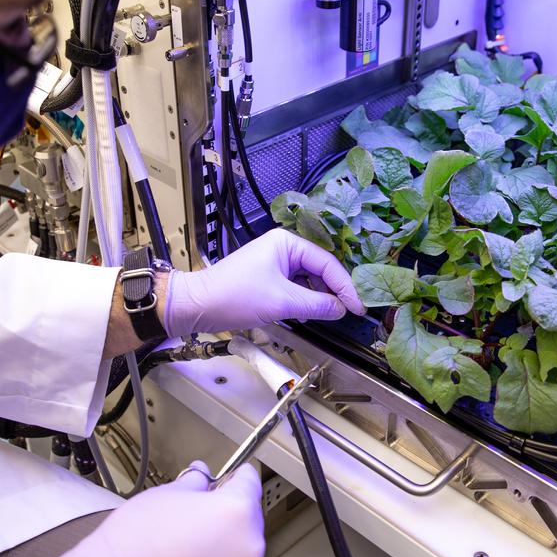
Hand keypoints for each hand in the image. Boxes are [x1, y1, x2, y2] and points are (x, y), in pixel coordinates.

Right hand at [36, 464, 264, 556]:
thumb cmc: (134, 539)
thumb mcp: (165, 494)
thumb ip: (195, 481)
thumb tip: (203, 474)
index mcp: (236, 511)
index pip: (250, 483)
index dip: (237, 477)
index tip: (229, 479)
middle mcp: (249, 547)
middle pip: (248, 522)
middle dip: (228, 516)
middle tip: (195, 520)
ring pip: (239, 556)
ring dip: (223, 550)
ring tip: (186, 554)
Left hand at [164, 228, 364, 336]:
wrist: (198, 305)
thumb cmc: (235, 296)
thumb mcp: (282, 302)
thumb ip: (316, 305)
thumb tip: (341, 309)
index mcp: (287, 242)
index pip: (327, 262)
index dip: (345, 286)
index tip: (359, 306)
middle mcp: (283, 247)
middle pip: (320, 269)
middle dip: (335, 290)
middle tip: (351, 311)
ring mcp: (275, 262)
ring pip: (309, 279)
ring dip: (320, 297)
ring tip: (331, 314)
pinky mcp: (268, 278)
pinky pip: (296, 286)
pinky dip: (305, 300)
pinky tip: (310, 313)